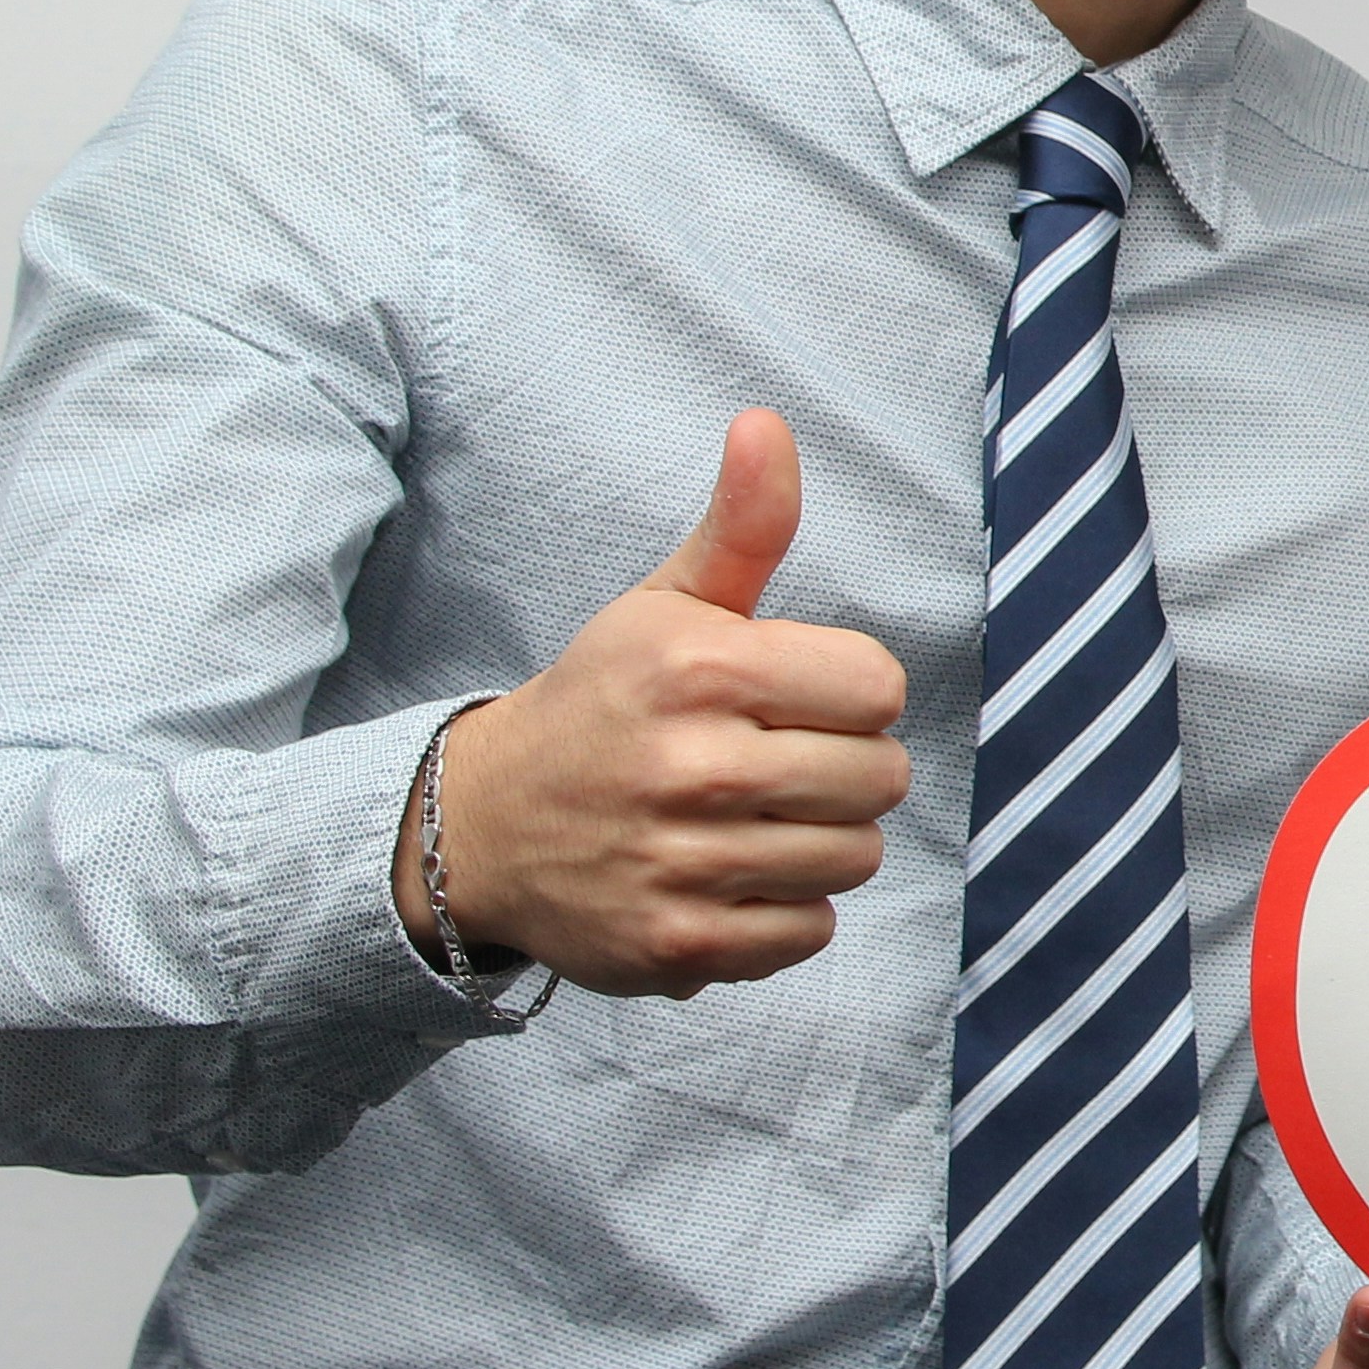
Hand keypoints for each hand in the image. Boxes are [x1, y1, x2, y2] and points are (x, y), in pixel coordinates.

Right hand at [395, 408, 913, 996]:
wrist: (487, 824)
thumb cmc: (606, 702)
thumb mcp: (667, 604)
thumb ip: (742, 523)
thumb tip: (766, 423)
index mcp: (699, 668)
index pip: (879, 688)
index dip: (852, 693)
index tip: (798, 698)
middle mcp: (691, 766)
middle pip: (881, 778)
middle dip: (846, 769)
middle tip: (780, 763)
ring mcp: (682, 863)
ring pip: (854, 858)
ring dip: (821, 841)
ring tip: (756, 819)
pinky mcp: (678, 945)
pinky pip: (809, 931)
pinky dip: (784, 911)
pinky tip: (730, 877)